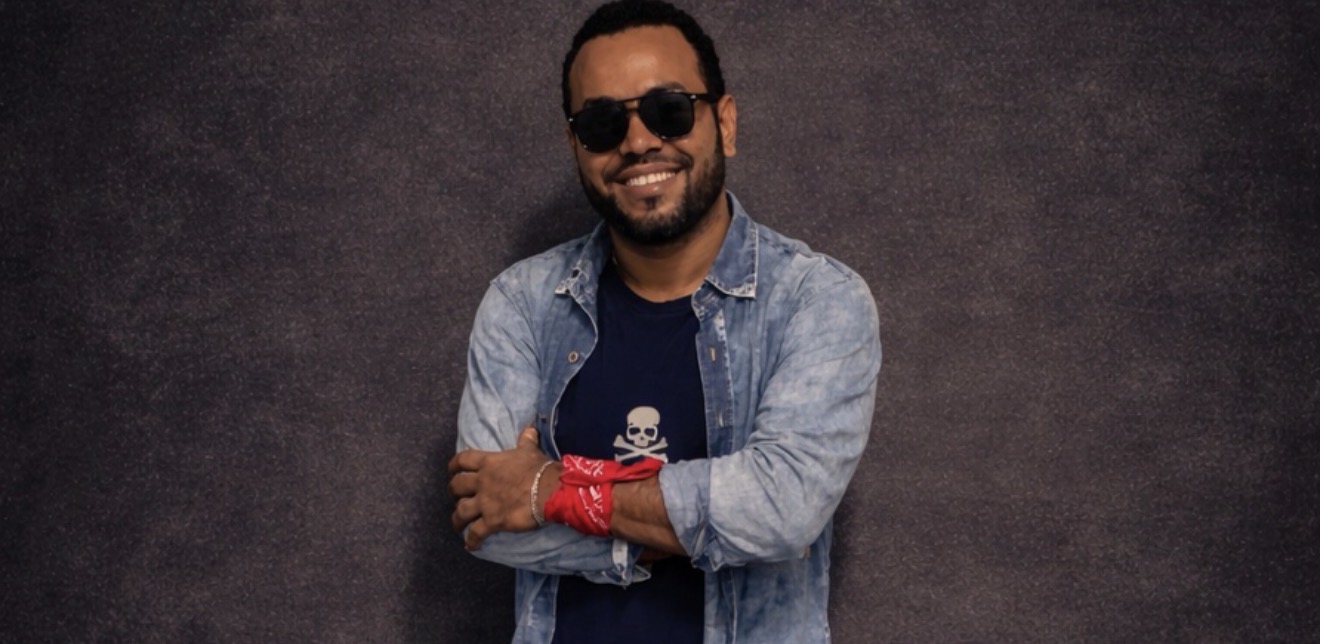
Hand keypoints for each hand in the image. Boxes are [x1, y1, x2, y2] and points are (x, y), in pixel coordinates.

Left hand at [448, 426, 556, 550]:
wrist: (550, 490)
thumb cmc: (540, 468)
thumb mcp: (531, 450)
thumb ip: (526, 440)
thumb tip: (530, 428)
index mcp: (488, 463)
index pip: (462, 460)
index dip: (453, 466)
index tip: (452, 471)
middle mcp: (482, 482)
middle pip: (456, 486)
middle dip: (453, 493)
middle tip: (456, 497)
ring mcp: (485, 503)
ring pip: (460, 512)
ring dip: (457, 519)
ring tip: (458, 524)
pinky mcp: (492, 521)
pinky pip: (476, 533)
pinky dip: (472, 541)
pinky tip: (471, 546)